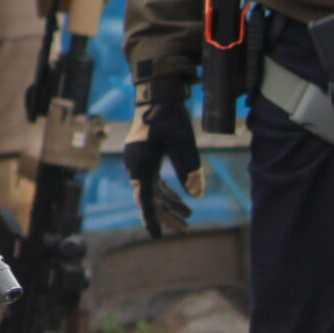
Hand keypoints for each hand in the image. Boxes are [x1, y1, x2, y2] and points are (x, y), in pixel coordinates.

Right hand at [123, 76, 203, 237]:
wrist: (156, 95)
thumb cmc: (169, 118)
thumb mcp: (183, 144)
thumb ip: (190, 169)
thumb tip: (197, 195)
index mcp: (141, 164)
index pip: (145, 199)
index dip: (153, 219)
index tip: (157, 237)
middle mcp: (136, 165)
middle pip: (149, 198)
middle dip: (167, 214)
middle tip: (185, 229)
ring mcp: (140, 161)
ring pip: (153, 191)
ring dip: (169, 204)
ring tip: (188, 216)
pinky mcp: (146, 157)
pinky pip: (155, 181)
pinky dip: (167, 192)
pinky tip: (182, 199)